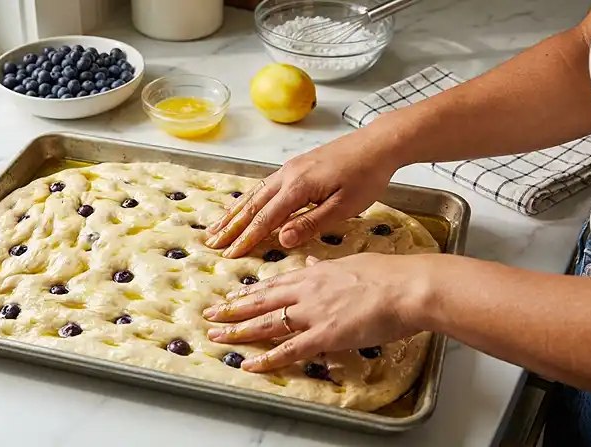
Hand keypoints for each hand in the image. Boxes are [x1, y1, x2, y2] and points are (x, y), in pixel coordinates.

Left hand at [202, 254, 431, 371]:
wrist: (407, 287)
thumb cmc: (389, 275)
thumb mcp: (352, 263)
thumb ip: (329, 269)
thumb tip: (315, 266)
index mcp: (315, 274)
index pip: (274, 284)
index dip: (250, 293)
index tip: (233, 297)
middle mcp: (307, 292)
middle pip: (261, 302)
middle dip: (232, 310)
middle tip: (210, 316)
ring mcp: (313, 313)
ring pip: (266, 324)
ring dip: (238, 331)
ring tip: (216, 337)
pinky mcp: (324, 335)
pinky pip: (289, 350)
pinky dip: (267, 359)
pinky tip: (249, 364)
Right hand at [205, 127, 401, 257]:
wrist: (378, 144)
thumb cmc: (366, 176)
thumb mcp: (344, 206)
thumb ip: (311, 223)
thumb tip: (281, 239)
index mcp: (298, 188)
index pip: (265, 219)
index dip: (246, 239)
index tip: (229, 254)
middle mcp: (287, 175)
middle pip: (253, 205)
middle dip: (231, 226)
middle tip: (212, 243)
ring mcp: (289, 168)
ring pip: (255, 193)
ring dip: (235, 212)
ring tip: (217, 226)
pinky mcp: (295, 165)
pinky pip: (264, 185)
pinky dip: (248, 198)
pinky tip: (243, 205)